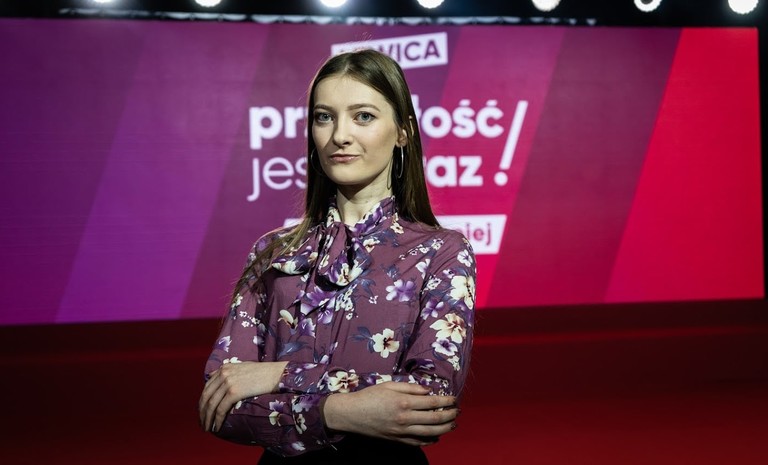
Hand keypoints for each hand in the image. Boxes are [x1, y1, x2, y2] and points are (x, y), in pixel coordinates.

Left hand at [199, 361, 287, 432]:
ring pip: (211, 404)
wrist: (276, 374)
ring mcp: (228, 382)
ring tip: (207, 428)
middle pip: (206, 396)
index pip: (207, 387)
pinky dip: (217, 420)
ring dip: (207, 418)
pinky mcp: (234, 392)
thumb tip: (217, 380)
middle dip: (202, 411)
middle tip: (202, 422)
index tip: (202, 411)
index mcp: (224, 368)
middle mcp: (223, 374)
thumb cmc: (263, 372)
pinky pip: (221, 409)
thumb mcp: (243, 368)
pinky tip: (216, 427)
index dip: (203, 401)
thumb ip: (229, 373)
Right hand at [322, 381, 458, 446]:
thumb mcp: (389, 385)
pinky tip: (437, 436)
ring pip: (430, 433)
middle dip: (449, 416)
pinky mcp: (397, 440)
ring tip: (453, 425)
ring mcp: (402, 431)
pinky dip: (430, 440)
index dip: (446, 401)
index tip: (454, 399)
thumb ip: (410, 387)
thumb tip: (428, 391)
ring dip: (444, 429)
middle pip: (435, 419)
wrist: (352, 414)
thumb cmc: (370, 396)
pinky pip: (418, 442)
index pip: (432, 403)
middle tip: (457, 412)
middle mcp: (405, 418)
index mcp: (404, 402)